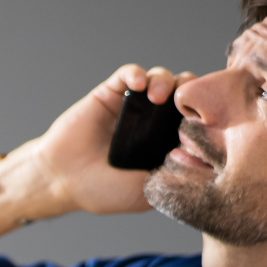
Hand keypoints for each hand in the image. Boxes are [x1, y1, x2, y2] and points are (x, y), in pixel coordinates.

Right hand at [28, 64, 195, 216]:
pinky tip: (137, 84)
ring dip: (165, 82)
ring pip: (161, 79)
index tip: (206, 123)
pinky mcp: (109, 94)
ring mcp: (132, 106)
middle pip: (184, 93)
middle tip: (185, 106)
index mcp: (165, 143)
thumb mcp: (146, 192)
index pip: (196, 120)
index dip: (205, 116)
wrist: (60, 179)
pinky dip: (136, 74)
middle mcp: (153, 121)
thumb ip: (172, 176)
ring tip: (158, 96)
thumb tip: (204, 158)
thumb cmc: (101, 190)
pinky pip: (128, 73)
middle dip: (190, 93)